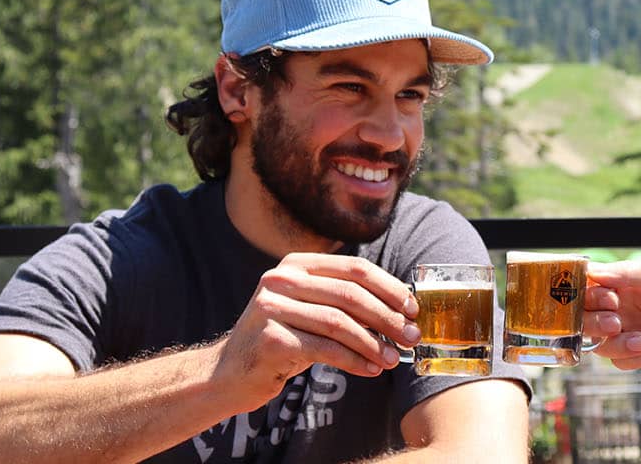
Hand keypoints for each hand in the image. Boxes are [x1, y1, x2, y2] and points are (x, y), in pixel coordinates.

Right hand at [212, 254, 419, 409]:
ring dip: (374, 343)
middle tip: (412, 337)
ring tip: (394, 359)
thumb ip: (344, 302)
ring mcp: (271, 308)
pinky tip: (371, 370)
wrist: (228, 374)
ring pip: (339, 323)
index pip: (355, 269)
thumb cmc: (282, 341)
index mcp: (297, 265)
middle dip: (388, 317)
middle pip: (350, 294)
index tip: (413, 309)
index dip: (389, 288)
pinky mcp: (270, 340)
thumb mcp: (310, 311)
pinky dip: (354, 360)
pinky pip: (325, 349)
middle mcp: (281, 280)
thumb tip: (402, 310)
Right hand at [583, 260, 640, 381]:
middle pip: (590, 316)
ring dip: (615, 343)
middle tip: (617, 322)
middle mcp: (631, 307)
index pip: (594, 285)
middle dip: (596, 321)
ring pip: (602, 343)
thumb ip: (633, 274)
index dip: (590, 293)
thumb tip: (595, 271)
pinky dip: (634, 358)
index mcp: (633, 283)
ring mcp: (637, 332)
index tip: (606, 298)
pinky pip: (621, 362)